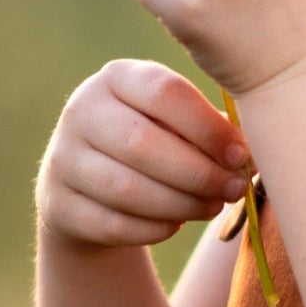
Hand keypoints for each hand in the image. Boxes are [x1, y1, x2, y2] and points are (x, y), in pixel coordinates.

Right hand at [38, 57, 251, 249]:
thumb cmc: (154, 144)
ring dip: (181, 204)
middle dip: (198, 173)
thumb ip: (209, 130)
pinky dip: (155, 228)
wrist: (90, 186)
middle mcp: (81, 111)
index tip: (241, 155)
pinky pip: (113, 224)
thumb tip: (247, 157)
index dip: (208, 128)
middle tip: (232, 189)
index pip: (164, 93)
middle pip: (142, 144)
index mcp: (116, 78)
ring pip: (127, 190)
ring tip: (212, 206)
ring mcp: (63, 159)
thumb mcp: (175, 123)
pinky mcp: (59, 204)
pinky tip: (177, 222)